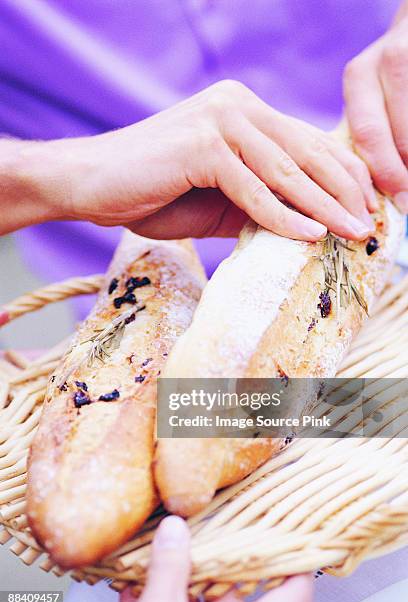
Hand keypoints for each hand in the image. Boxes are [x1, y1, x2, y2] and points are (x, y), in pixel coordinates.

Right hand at [7, 80, 374, 240]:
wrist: (91, 183)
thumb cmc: (154, 193)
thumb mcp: (220, 198)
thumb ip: (260, 201)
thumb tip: (307, 226)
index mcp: (244, 110)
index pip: (307, 142)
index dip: (341, 175)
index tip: (363, 207)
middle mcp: (237, 105)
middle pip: (305, 152)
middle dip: (342, 191)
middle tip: (367, 224)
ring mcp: (219, 120)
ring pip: (285, 169)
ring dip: (322, 206)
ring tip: (351, 232)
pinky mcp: (202, 144)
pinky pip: (252, 186)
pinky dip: (282, 214)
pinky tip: (309, 234)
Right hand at [120, 516, 312, 601]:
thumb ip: (169, 570)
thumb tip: (174, 527)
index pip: (295, 593)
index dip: (301, 562)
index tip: (298, 531)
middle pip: (239, 590)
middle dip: (222, 555)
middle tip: (218, 522)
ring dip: (183, 576)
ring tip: (168, 545)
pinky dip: (157, 599)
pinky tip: (132, 585)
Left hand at [343, 4, 407, 211]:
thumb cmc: (388, 80)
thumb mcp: (369, 95)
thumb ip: (368, 134)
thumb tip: (376, 193)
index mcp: (360, 77)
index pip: (369, 135)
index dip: (386, 174)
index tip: (399, 202)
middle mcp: (388, 62)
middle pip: (402, 134)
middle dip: (407, 174)